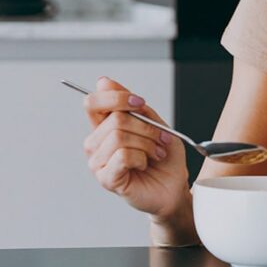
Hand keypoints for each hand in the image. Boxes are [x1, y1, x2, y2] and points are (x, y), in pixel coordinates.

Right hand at [82, 76, 189, 219]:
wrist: (174, 184)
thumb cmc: (163, 156)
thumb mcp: (153, 122)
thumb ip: (131, 104)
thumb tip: (103, 82)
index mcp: (104, 126)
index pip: (93, 102)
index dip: (117, 97)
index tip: (139, 102)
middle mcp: (96, 143)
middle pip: (114, 119)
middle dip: (145, 127)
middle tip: (160, 139)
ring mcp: (98, 162)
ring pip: (119, 137)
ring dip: (147, 143)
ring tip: (155, 153)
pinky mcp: (106, 178)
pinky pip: (122, 156)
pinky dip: (141, 158)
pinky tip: (144, 164)